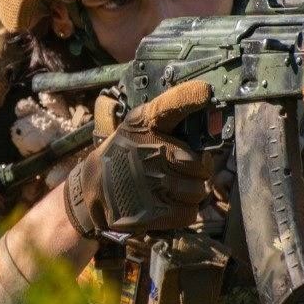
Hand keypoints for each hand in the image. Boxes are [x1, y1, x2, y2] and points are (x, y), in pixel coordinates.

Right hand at [64, 79, 214, 236]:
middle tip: (178, 172)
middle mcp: (149, 151)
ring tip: (168, 188)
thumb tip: (209, 112)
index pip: (168, 107)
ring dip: (189, 193)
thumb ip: (169, 120)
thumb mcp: (135, 129)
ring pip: (198, 190)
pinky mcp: (154, 210)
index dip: (187, 98)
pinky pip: (190, 211)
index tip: (204, 92)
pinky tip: (165, 204)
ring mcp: (152, 182)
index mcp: (142, 126)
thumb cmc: (124, 156)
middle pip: (200, 164)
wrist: (94, 191)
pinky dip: (182, 211)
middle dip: (195, 171)